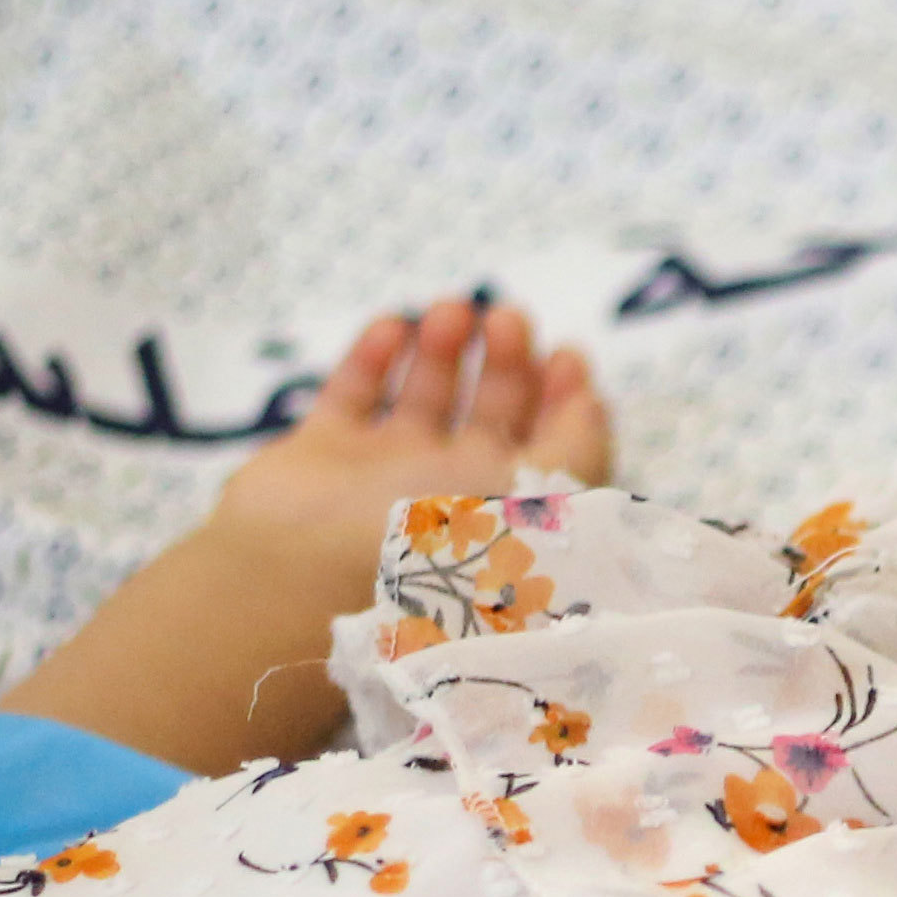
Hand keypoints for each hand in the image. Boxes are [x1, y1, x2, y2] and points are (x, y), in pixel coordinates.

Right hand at [206, 297, 619, 575]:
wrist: (304, 585)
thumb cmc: (432, 551)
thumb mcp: (528, 507)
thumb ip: (572, 453)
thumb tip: (592, 402)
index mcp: (505, 523)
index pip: (549, 458)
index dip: (566, 406)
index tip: (568, 355)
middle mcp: (448, 500)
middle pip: (491, 418)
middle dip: (509, 364)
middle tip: (511, 320)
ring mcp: (380, 478)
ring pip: (424, 401)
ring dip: (444, 351)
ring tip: (453, 311)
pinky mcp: (321, 458)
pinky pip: (352, 396)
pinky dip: (373, 358)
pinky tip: (391, 326)